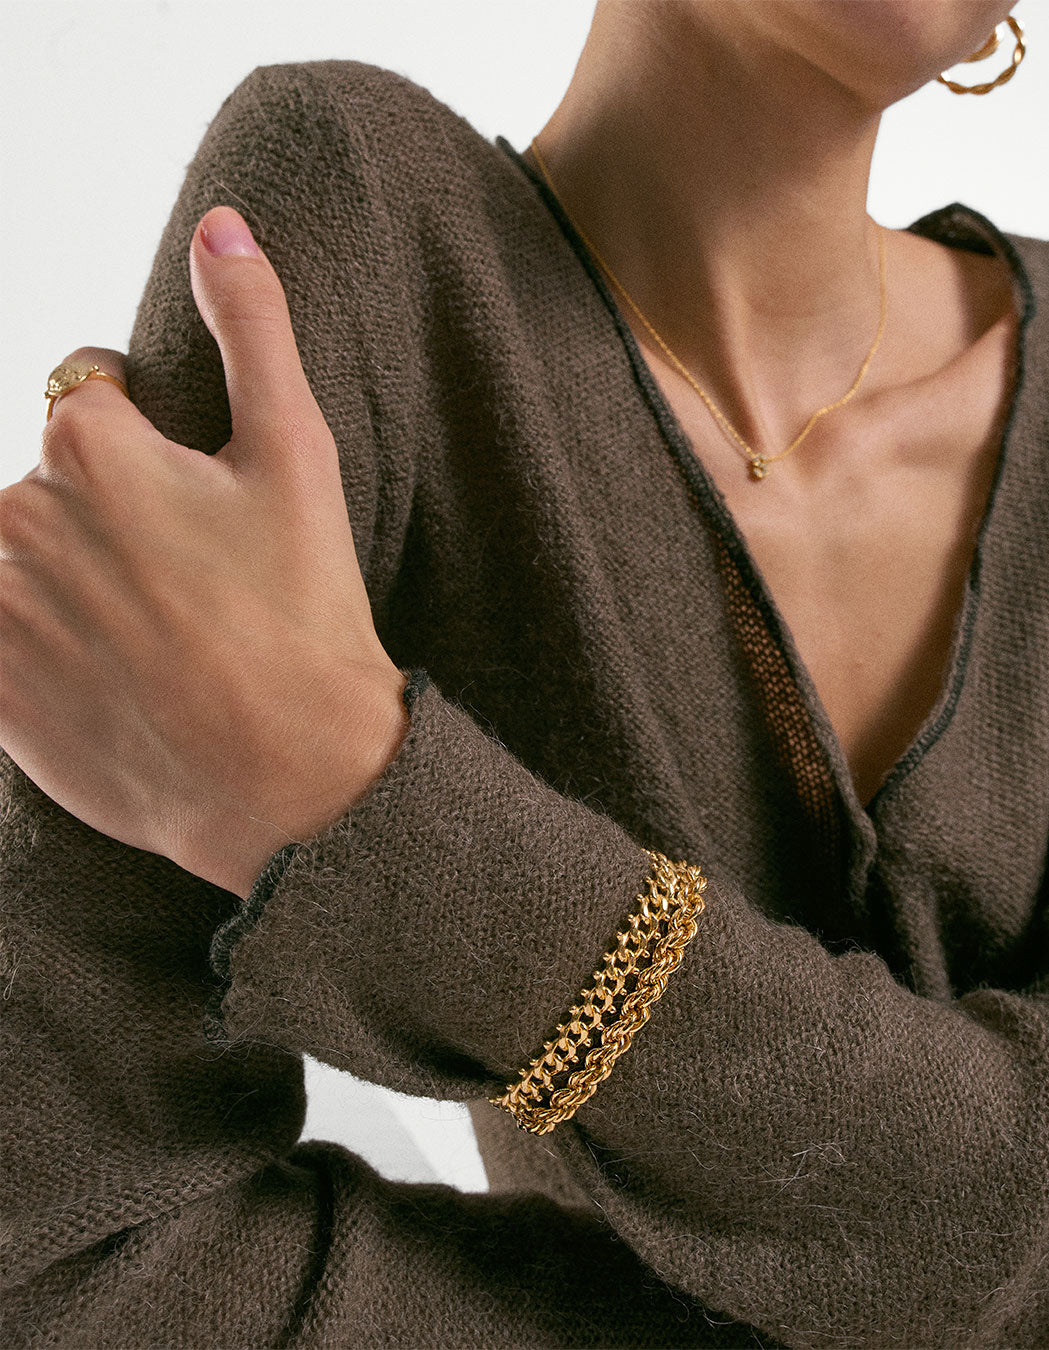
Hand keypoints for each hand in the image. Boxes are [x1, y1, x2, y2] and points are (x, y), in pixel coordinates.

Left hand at [0, 206, 409, 897]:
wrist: (284, 776)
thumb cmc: (302, 613)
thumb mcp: (297, 457)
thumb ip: (254, 330)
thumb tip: (221, 222)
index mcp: (90, 444)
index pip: (87, 395)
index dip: (147, 438)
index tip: (193, 503)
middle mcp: (18, 514)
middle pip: (48, 485)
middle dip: (104, 515)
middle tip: (186, 584)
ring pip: (20, 558)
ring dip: (67, 580)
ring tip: (151, 636)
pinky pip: (3, 633)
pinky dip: (40, 643)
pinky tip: (109, 674)